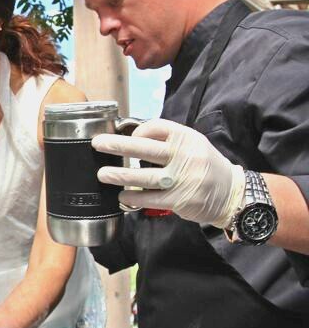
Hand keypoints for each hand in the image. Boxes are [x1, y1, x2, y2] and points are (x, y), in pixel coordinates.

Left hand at [91, 118, 244, 227]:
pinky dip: (133, 197)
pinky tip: (121, 195)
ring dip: (120, 175)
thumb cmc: (204, 165)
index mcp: (187, 139)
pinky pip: (150, 198)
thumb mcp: (192, 144)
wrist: (230, 193)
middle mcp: (185, 157)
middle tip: (98, 144)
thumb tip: (134, 135)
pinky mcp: (180, 200)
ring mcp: (183, 179)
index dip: (138, 130)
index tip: (126, 135)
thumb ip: (167, 139)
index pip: (157, 127)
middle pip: (146, 149)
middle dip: (118, 145)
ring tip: (102, 174)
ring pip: (144, 176)